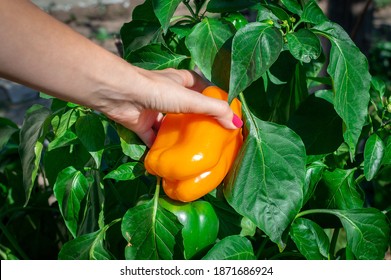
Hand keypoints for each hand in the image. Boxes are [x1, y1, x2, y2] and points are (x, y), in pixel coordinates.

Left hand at [100, 68, 241, 146]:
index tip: (226, 115)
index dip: (214, 99)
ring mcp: (155, 110)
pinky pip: (155, 139)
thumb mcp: (191, 98)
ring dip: (180, 136)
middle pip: (188, 108)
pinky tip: (173, 159)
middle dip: (198, 121)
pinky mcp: (143, 124)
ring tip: (195, 150)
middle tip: (212, 137)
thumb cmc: (157, 90)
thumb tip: (237, 124)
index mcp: (181, 81)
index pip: (203, 88)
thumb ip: (214, 110)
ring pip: (172, 125)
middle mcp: (168, 94)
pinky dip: (162, 148)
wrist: (120, 95)